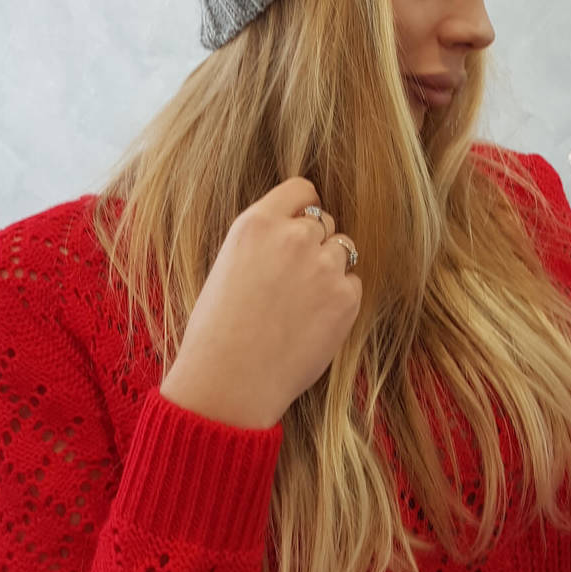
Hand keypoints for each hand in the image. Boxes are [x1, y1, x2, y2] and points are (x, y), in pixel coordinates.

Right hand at [160, 177, 362, 428]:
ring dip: (329, 269)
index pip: (301, 189)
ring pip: (342, 250)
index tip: (300, 227)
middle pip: (324, 221)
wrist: (229, 381)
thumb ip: (265, 241)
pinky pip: (353, 284)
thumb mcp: (229, 264)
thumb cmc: (218, 330)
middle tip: (294, 278)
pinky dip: (339, 299)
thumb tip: (296, 230)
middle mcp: (293, 237)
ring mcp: (323, 267)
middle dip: (314, 243)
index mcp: (257, 223)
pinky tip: (313, 321)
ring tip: (302, 302)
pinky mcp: (345, 298)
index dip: (303, 208)